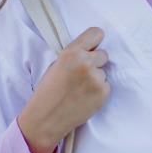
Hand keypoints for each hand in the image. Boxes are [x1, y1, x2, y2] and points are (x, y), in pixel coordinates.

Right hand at [17, 27, 109, 152]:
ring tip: (80, 90)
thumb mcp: (56, 65)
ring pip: (104, 72)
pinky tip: (85, 98)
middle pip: (104, 54)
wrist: (45, 119)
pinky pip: (106, 86)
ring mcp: (96, 78)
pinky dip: (98, 91)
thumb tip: (93, 48)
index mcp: (71, 52)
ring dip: (96, 79)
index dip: (95, 42)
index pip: (97, 33)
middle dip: (95, 63)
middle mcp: (86, 62)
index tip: (92, 48)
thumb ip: (75, 55)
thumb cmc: (48, 91)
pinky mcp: (103, 92)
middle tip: (81, 75)